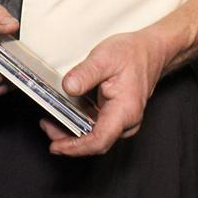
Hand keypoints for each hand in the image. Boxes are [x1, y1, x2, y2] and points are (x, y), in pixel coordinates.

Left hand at [40, 30, 165, 156]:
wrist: (151, 51)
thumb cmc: (133, 54)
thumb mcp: (105, 57)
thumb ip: (85, 73)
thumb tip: (68, 87)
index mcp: (125, 111)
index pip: (100, 140)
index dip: (76, 147)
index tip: (57, 146)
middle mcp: (126, 121)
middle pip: (95, 143)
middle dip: (69, 141)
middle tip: (46, 127)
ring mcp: (122, 121)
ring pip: (95, 138)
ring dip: (72, 135)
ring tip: (50, 123)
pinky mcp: (116, 116)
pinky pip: (97, 128)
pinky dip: (79, 126)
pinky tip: (64, 118)